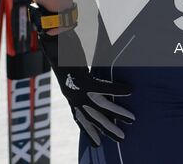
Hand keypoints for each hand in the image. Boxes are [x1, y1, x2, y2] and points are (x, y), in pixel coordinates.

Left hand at [38, 28, 133, 146]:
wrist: (51, 37)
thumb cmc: (60, 50)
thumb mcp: (70, 70)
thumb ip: (79, 78)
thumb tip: (87, 81)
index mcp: (69, 93)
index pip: (78, 117)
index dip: (87, 130)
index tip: (96, 143)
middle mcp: (72, 94)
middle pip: (91, 118)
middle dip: (106, 129)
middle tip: (121, 139)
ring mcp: (76, 87)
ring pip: (100, 106)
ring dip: (116, 114)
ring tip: (131, 119)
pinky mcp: (82, 77)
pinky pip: (103, 87)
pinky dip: (117, 89)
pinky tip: (130, 91)